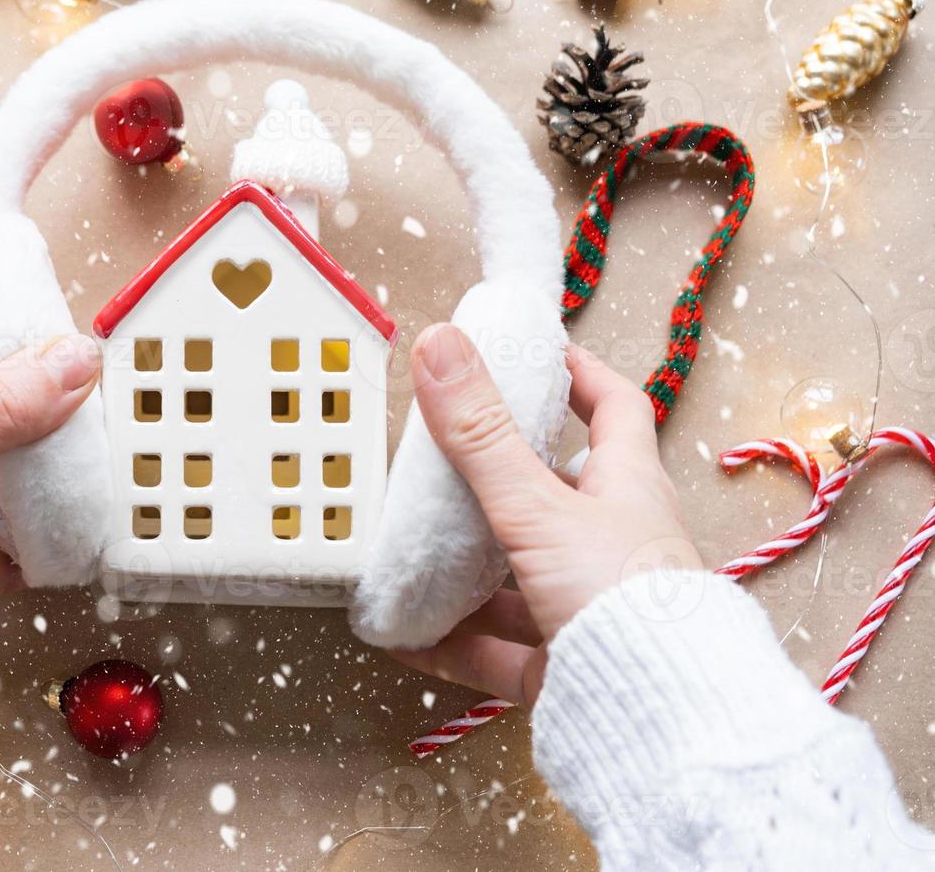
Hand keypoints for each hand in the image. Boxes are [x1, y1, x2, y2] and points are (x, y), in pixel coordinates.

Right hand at [390, 324, 700, 705]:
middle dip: (496, 481)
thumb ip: (481, 434)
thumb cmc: (618, 593)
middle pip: (555, 496)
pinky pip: (499, 649)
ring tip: (407, 554)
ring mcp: (589, 607)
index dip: (579, 373)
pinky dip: (451, 642)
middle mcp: (615, 543)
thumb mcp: (537, 506)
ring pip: (518, 577)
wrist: (656, 717)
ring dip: (464, 570)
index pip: (615, 408)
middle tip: (438, 461)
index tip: (533, 353)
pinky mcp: (565, 666)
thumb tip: (439, 342)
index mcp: (627, 487)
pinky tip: (404, 635)